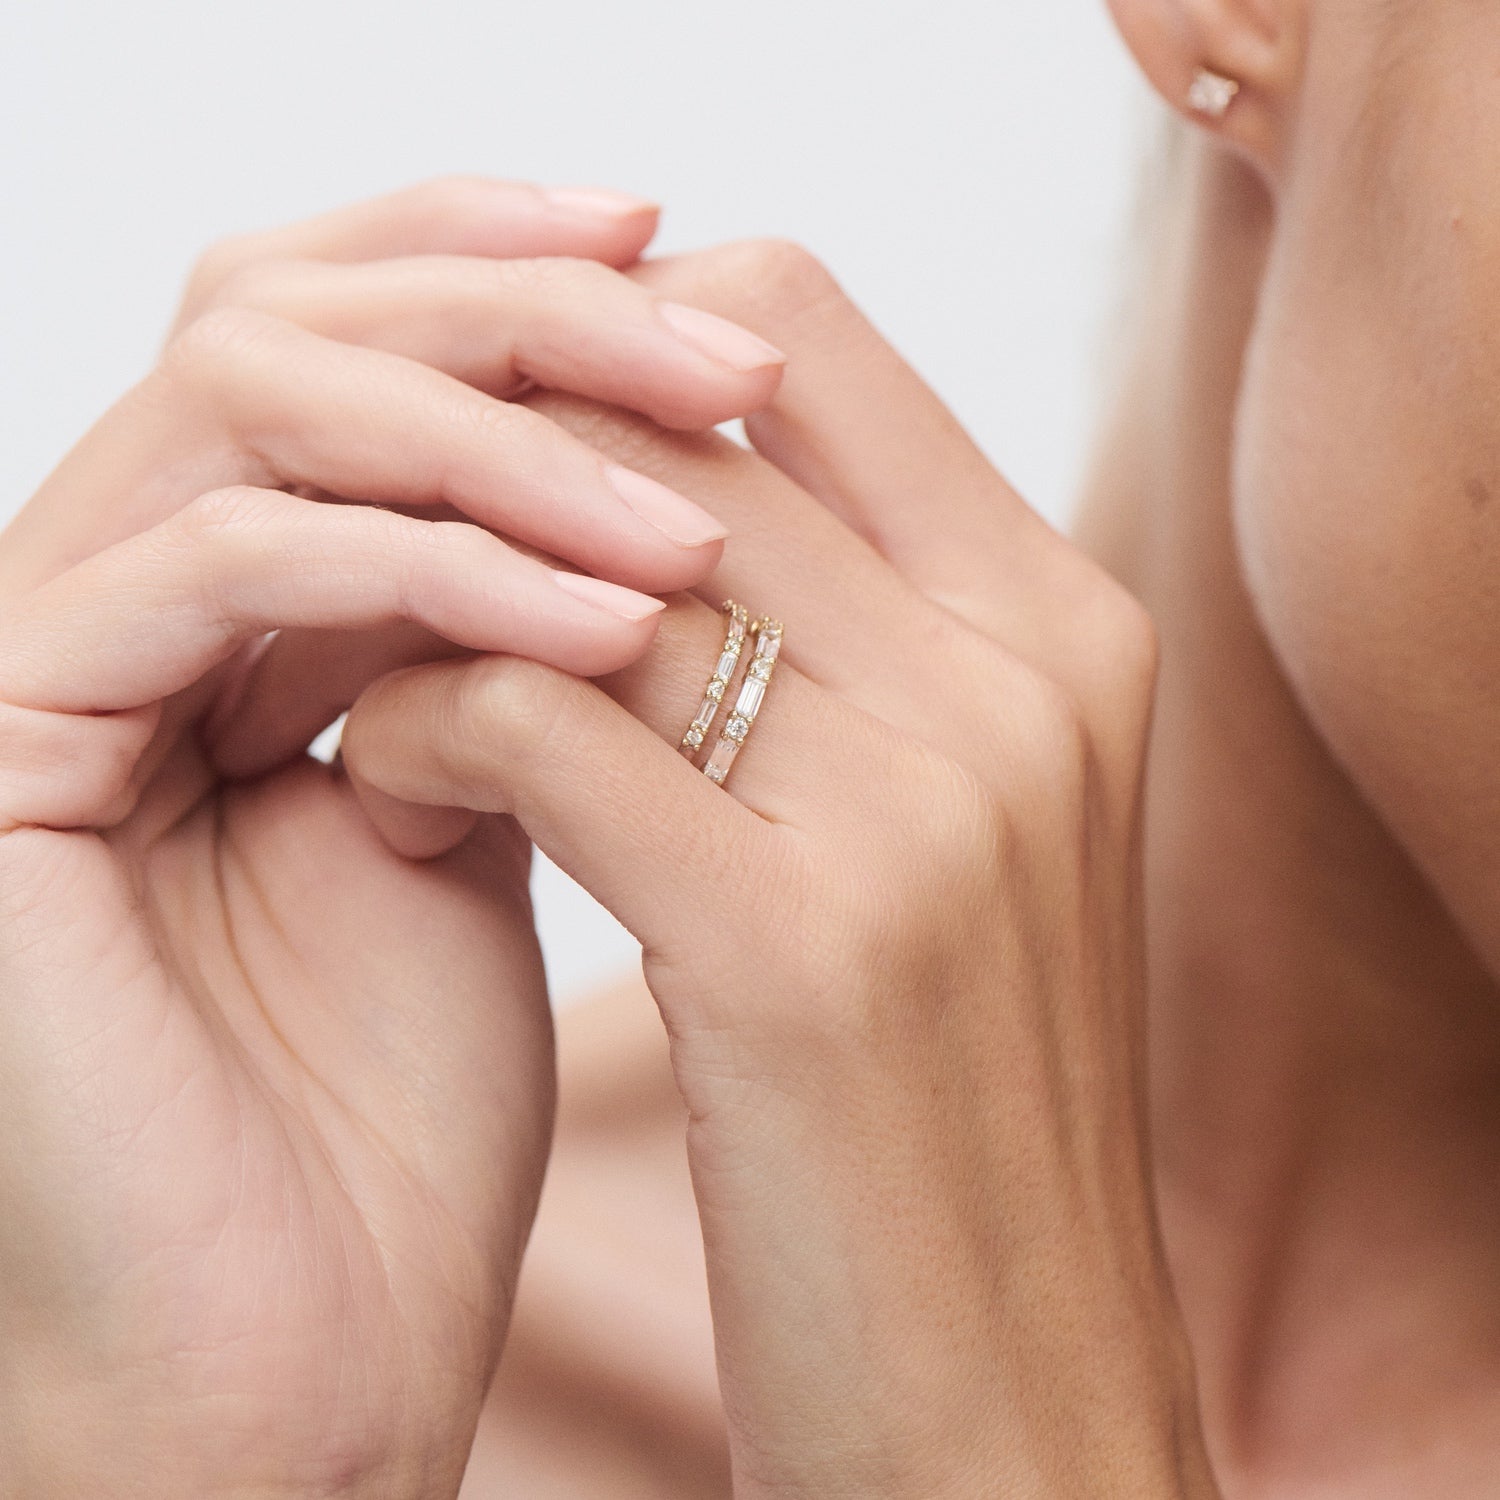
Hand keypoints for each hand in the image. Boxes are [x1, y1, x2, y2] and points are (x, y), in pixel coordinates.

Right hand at [0, 182, 783, 1498]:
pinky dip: (427, 571)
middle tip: (725, 359)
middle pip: (298, 313)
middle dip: (529, 311)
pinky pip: (218, 565)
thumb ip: (530, 624)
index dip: (517, 267)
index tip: (712, 279)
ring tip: (693, 532)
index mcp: (228, 598)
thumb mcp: (504, 806)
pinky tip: (603, 626)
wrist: (297, 1355)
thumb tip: (660, 458)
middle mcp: (113, 591)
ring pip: (254, 397)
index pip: (353, 330)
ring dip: (504, 439)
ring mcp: (38, 656)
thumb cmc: (408, 1115)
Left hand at [340, 241, 1220, 1497]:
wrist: (1009, 1382)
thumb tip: (657, 475)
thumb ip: (854, 634)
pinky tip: (389, 782)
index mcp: (1062, 622)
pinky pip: (539, 715)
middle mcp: (1018, 675)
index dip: (621, 342)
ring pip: (590, 546)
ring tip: (378, 677)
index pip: (798, 315)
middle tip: (390, 535)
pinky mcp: (805, 944)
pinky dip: (421, 723)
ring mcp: (930, 799)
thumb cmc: (945, 1097)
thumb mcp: (946, 823)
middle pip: (675, 406)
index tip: (510, 450)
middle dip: (494, 452)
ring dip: (438, 583)